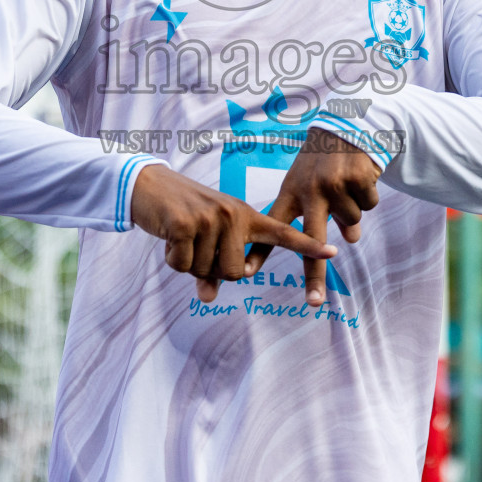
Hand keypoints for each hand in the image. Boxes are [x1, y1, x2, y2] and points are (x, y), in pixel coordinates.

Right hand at [131, 162, 337, 302]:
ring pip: (206, 272)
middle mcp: (233, 215)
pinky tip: (169, 237)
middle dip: (212, 270)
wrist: (149, 185)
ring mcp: (210, 218)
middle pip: (236, 273)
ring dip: (188, 263)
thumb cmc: (182, 214)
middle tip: (196, 247)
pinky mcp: (185, 224)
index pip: (282, 233)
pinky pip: (183, 265)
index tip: (332, 254)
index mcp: (245, 216)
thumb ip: (213, 267)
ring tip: (181, 237)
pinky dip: (172, 259)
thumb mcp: (205, 238)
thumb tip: (208, 297)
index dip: (307, 246)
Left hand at [245, 128, 380, 306]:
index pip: (273, 226)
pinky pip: (369, 206)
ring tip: (347, 184)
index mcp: (292, 192)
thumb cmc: (323, 159)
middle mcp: (310, 191)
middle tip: (312, 302)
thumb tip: (350, 242)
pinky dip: (369, 196)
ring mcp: (334, 186)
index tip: (245, 272)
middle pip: (311, 240)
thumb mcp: (310, 181)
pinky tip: (360, 176)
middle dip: (313, 275)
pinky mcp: (357, 179)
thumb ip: (321, 215)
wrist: (348, 125)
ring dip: (355, 209)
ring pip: (351, 222)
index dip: (260, 250)